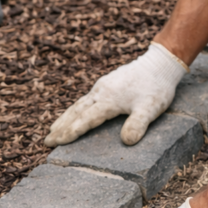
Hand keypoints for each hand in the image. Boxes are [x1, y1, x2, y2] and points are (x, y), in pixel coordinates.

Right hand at [45, 43, 186, 146]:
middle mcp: (101, 92)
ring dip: (65, 117)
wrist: (160, 64)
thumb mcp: (150, 108)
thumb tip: (127, 142)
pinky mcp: (107, 83)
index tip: (55, 143)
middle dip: (61, 127)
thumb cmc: (156, 88)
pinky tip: (74, 112)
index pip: (84, 120)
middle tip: (47, 141)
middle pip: (76, 112)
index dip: (70, 132)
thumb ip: (138, 124)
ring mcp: (102, 86)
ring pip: (78, 104)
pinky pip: (85, 98)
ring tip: (53, 129)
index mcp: (108, 100)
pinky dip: (75, 108)